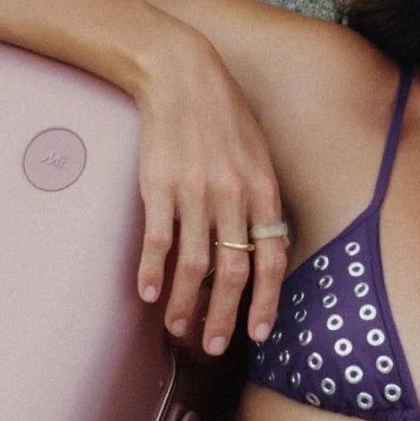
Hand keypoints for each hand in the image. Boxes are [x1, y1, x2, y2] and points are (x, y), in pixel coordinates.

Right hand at [134, 37, 291, 359]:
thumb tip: (267, 246)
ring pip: (193, 265)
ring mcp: (194, 193)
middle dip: (224, 317)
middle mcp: (232, 197)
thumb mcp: (258, 154)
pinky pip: (157, 240)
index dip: (266, 302)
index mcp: (263, 191)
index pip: (272, 259)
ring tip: (177, 329)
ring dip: (185, 304)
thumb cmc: (222, 115)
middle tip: (213, 347)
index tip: (257, 334)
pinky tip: (147, 293)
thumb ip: (262, 201)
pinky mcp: (159, 186)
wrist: (181, 73)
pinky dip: (152, 271)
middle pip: (233, 272)